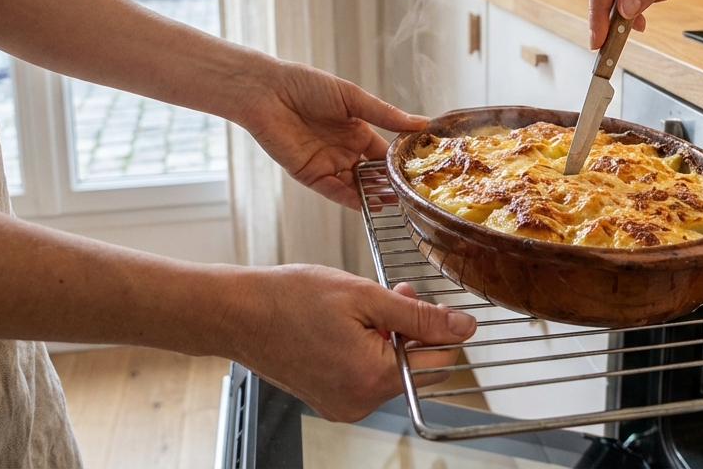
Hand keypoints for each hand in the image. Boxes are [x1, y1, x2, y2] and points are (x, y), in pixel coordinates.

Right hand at [227, 265, 475, 421]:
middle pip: (415, 368)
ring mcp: (344, 405)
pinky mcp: (331, 400)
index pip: (439, 361)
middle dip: (409, 330)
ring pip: (391, 370)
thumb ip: (420, 316)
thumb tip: (464, 328)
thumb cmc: (290, 299)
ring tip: (359, 310)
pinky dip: (366, 351)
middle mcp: (360, 402)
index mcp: (372, 379)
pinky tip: (345, 327)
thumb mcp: (365, 296)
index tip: (413, 299)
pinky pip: (367, 377)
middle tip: (386, 296)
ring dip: (387, 338)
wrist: (238, 313)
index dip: (433, 324)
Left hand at [239, 62, 427, 205]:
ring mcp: (328, 164)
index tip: (421, 173)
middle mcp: (345, 150)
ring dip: (374, 195)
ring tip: (395, 203)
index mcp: (357, 130)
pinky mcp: (310, 174)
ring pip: (357, 186)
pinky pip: (334, 191)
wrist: (268, 92)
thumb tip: (421, 122)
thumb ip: (385, 114)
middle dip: (390, 185)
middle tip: (412, 195)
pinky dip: (351, 199)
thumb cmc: (307, 85)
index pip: (385, 153)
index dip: (400, 163)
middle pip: (373, 174)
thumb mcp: (353, 98)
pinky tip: (369, 204)